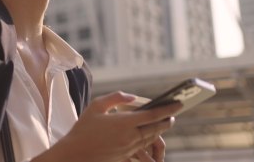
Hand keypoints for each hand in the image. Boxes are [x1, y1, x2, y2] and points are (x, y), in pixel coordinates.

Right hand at [32, 91, 179, 161]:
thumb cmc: (83, 128)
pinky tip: (149, 134)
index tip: (178, 104)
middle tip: (173, 114)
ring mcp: (128, 149)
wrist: (75, 154)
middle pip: (155, 128)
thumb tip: (133, 97)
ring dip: (159, 130)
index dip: (168, 109)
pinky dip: (149, 139)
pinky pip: (142, 147)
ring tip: (164, 122)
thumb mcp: (96, 106)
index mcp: (124, 123)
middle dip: (166, 121)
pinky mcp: (125, 157)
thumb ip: (116, 98)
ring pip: (150, 138)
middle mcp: (129, 137)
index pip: (152, 115)